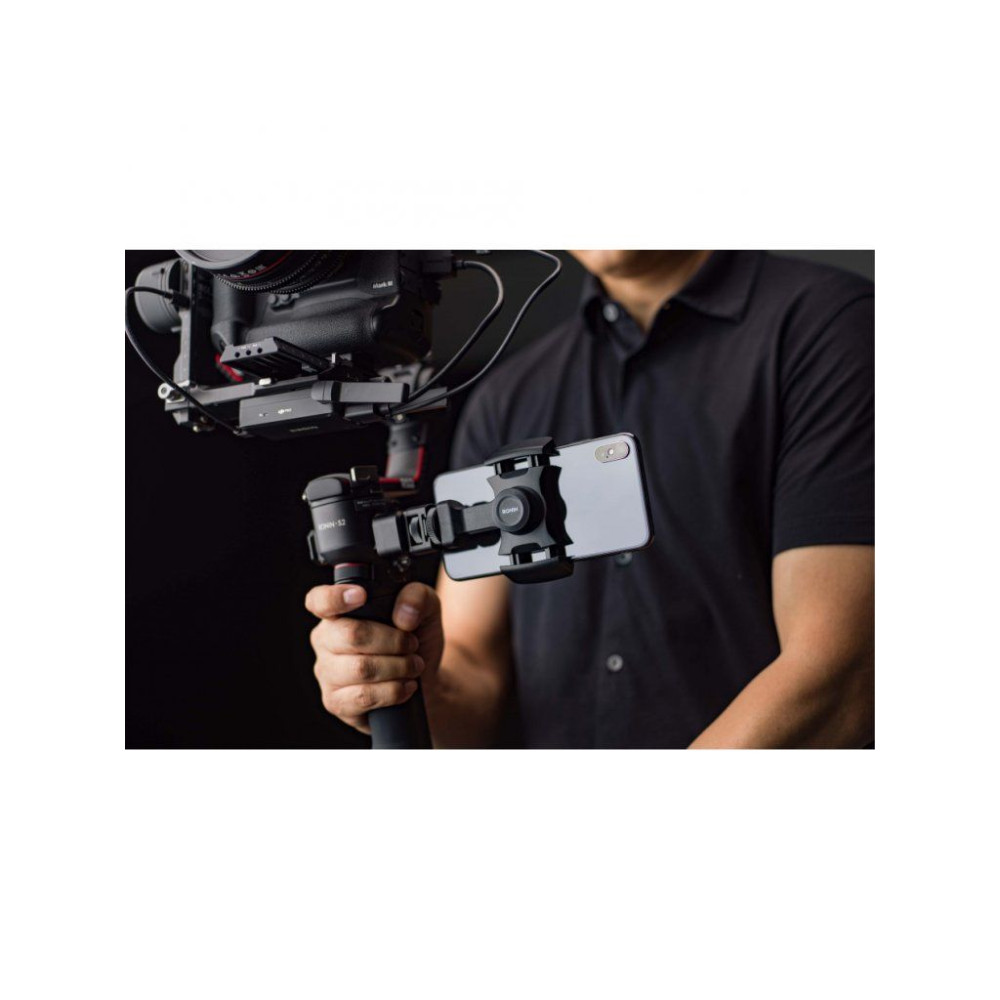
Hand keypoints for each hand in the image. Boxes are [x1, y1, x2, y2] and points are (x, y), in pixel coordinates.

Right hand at [305, 582, 443, 734]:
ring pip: (361, 668)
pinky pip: (364, 696)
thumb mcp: (425, 609)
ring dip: (398, 667)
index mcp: (339, 612)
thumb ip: (417, 597)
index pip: (319, 600)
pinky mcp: (336, 702)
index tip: (361, 596)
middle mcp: (325, 640)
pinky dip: (393, 691)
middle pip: (352, 635)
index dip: (335, 597)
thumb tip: (403, 616)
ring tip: (413, 665)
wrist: (424, 682)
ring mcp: (327, 673)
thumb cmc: (416, 641)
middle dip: (393, 641)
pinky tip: (406, 686)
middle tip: (412, 644)